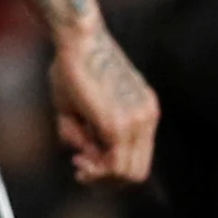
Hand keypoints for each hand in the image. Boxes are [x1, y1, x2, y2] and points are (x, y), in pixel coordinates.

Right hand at [49, 27, 157, 185]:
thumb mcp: (77, 106)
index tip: (84, 161)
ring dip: (98, 174)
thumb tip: (83, 155)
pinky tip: (79, 160)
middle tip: (80, 167)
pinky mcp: (119, 123)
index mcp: (143, 110)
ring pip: (126, 173)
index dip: (110, 169)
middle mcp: (146, 116)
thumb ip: (83, 134)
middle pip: (136, 173)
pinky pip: (113, 164)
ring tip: (78, 158)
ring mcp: (136, 121)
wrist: (76, 39)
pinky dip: (95, 169)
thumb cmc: (71, 65)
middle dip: (105, 178)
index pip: (137, 158)